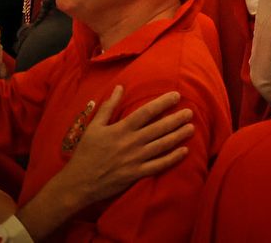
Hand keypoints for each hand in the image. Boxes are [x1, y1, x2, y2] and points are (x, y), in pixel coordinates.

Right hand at [56, 86, 194, 204]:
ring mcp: (134, 159)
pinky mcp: (136, 174)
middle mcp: (130, 143)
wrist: (79, 182)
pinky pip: (158, 166)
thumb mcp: (94, 127)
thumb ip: (108, 107)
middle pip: (159, 128)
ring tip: (191, 128)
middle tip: (190, 112)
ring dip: (178, 136)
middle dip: (176, 119)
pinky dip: (172, 159)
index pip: (146, 112)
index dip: (163, 103)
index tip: (176, 95)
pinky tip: (184, 151)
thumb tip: (120, 87)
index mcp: (121, 129)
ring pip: (162, 145)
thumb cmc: (86, 153)